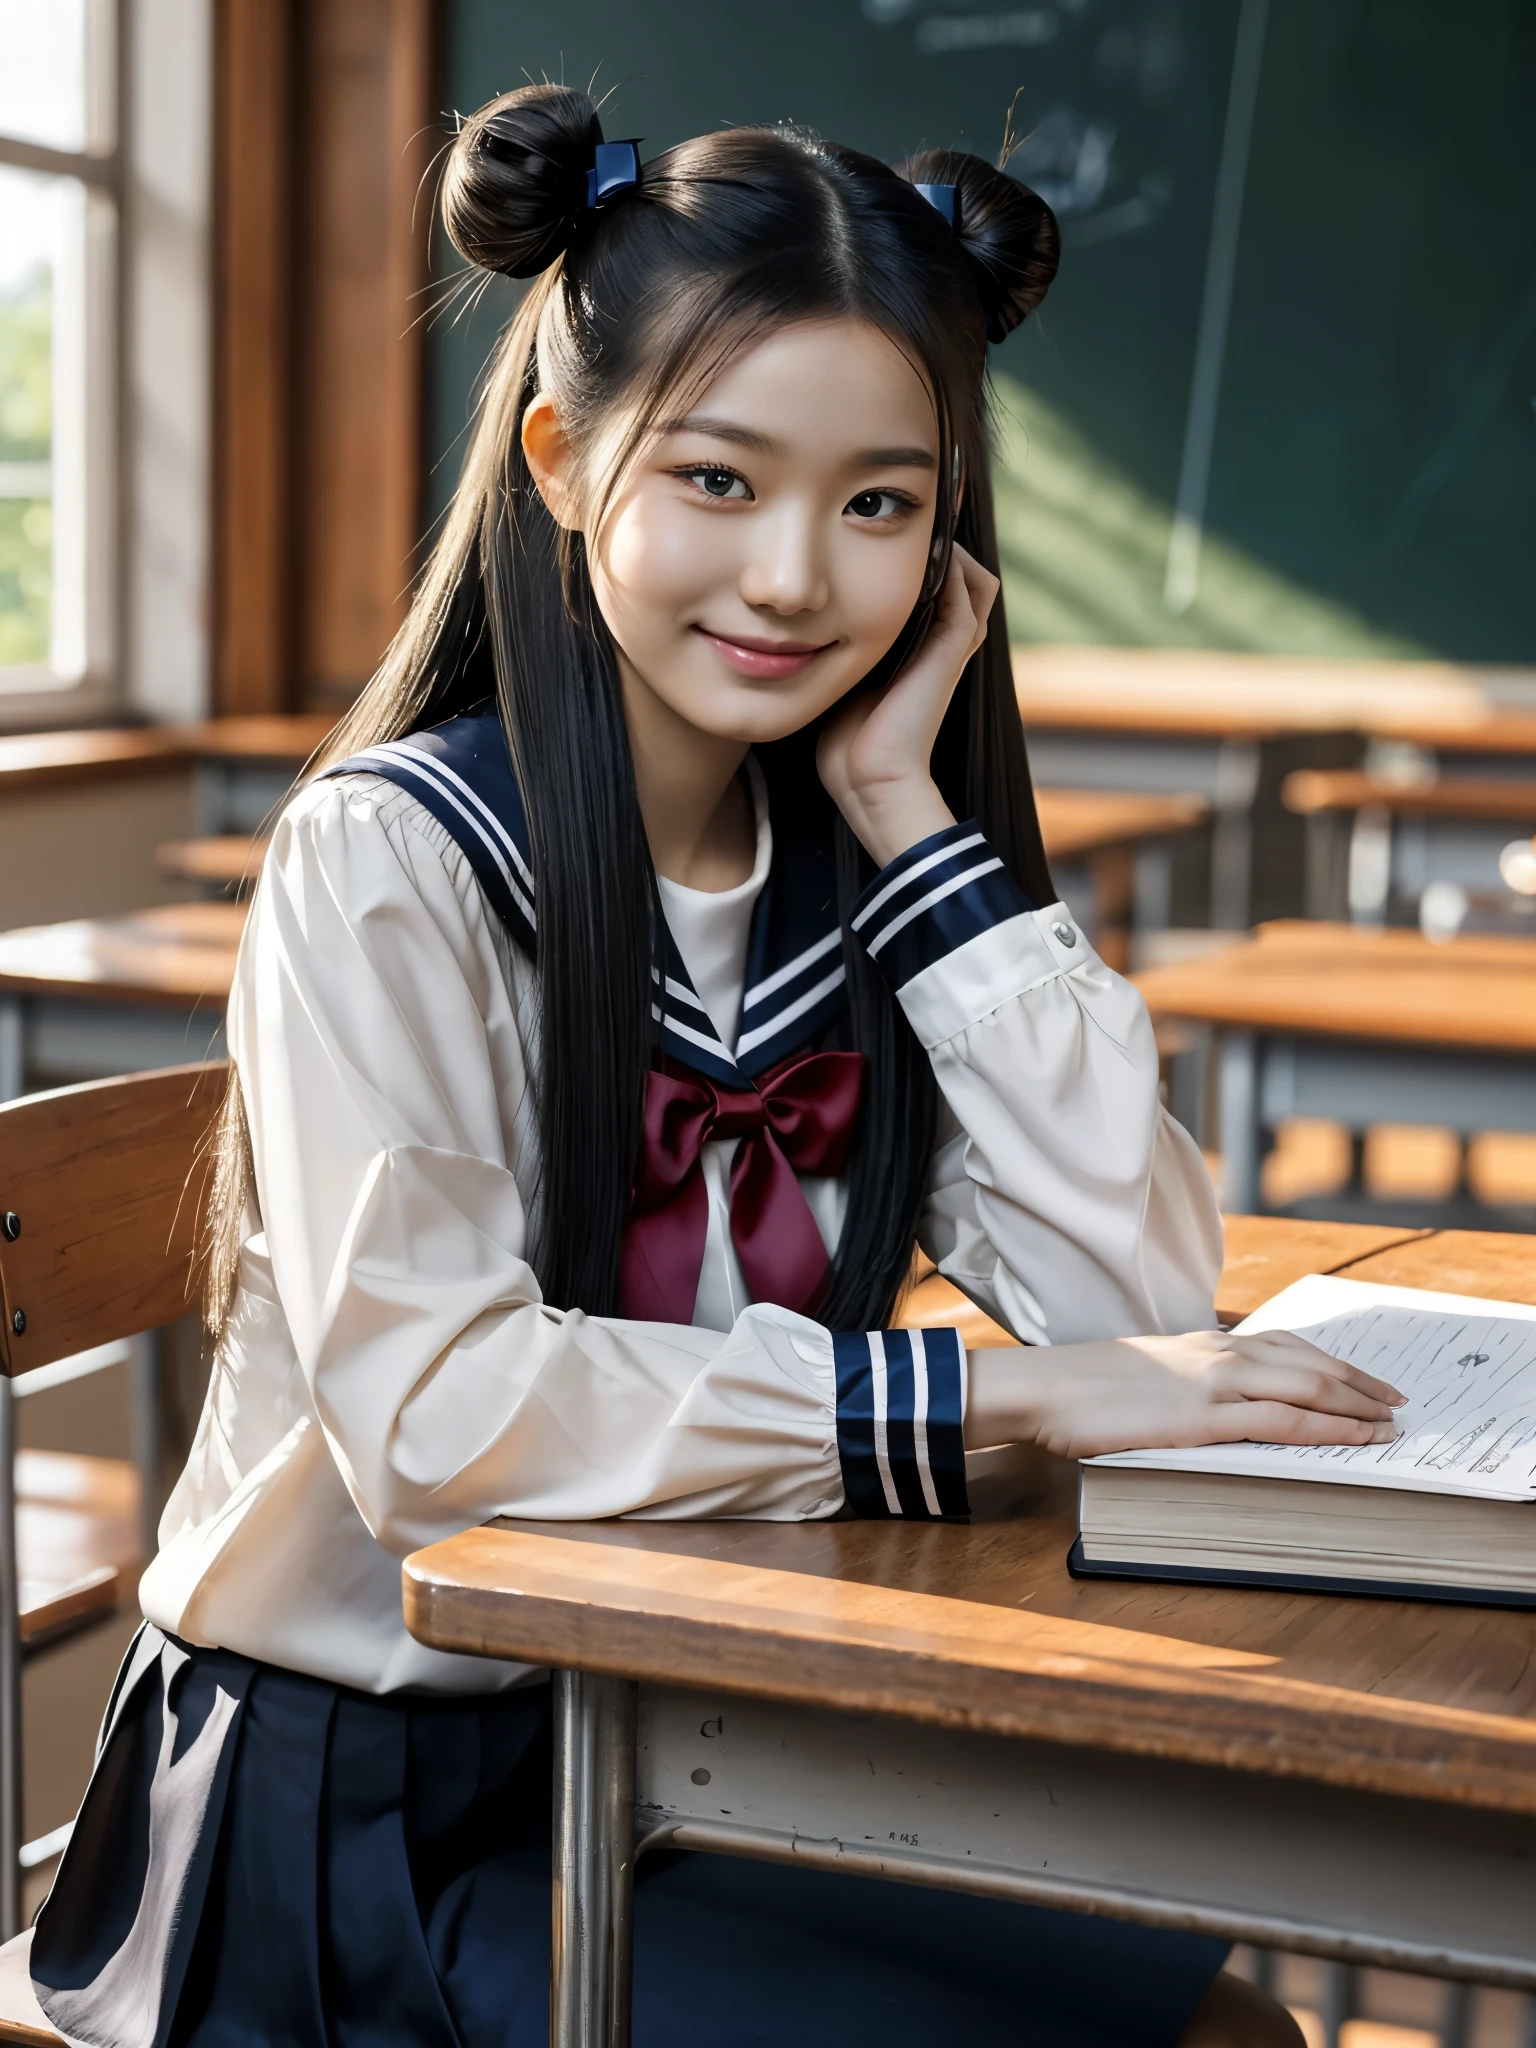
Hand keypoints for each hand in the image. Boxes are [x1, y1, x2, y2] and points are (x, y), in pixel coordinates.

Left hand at [816, 543, 997, 868]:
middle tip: (902, 533)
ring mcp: (953, 646)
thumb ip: (839, 650)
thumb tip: (801, 626)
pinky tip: (918, 551)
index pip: (944, 593)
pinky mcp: (953, 647)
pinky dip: (951, 563)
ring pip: (975, 579)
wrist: (870, 779)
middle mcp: (945, 646)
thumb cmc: (848, 742)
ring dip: (948, 551)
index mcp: (923, 654)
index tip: (886, 542)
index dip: (926, 564)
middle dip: (940, 551)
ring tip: (914, 534)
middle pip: (967, 581)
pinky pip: (968, 589)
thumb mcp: (841, 682)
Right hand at [967, 1328, 1404, 1461]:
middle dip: (1360, 1383)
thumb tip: (1215, 1410)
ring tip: (1388, 1425)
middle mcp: (1219, 1353)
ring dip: (1357, 1406)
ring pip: (1309, 1387)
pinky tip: (1353, 1440)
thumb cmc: (1084, 1387)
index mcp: (1204, 1343)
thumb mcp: (1147, 1375)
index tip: (1361, 1376)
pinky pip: (1284, 1421)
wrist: (1046, 1387)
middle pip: (1311, 1362)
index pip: (1286, 1344)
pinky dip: (1328, 1428)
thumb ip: (1187, 1383)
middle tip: (1396, 1402)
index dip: (1331, 1361)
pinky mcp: (1206, 1416)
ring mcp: (1216, 1382)